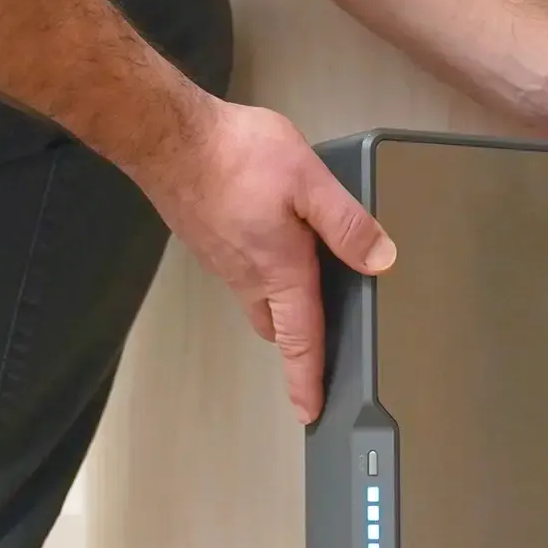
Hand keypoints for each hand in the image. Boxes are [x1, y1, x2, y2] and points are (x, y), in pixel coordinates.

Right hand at [126, 100, 394, 424]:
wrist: (167, 136)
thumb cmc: (234, 155)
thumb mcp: (309, 182)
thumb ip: (346, 224)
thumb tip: (380, 260)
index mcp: (279, 270)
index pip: (300, 340)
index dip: (308, 380)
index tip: (311, 411)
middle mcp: (246, 275)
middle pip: (275, 324)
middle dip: (296, 342)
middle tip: (313, 353)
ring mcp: (221, 258)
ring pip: (255, 297)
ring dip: (277, 305)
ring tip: (300, 296)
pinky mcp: (207, 238)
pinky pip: (238, 270)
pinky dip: (258, 272)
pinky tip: (269, 244)